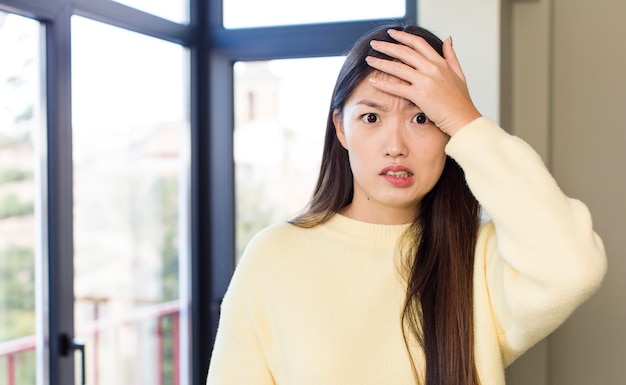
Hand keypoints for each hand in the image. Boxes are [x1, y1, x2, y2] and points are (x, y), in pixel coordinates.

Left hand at [365, 29, 480, 135]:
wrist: (463, 119)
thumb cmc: (461, 100)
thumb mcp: (459, 73)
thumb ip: (451, 56)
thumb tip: (448, 39)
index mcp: (440, 62)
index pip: (418, 43)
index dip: (403, 36)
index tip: (391, 33)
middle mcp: (432, 68)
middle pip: (405, 52)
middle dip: (387, 47)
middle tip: (374, 44)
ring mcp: (426, 81)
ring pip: (398, 68)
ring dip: (381, 62)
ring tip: (369, 59)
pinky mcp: (420, 95)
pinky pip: (397, 88)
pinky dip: (384, 84)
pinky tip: (373, 81)